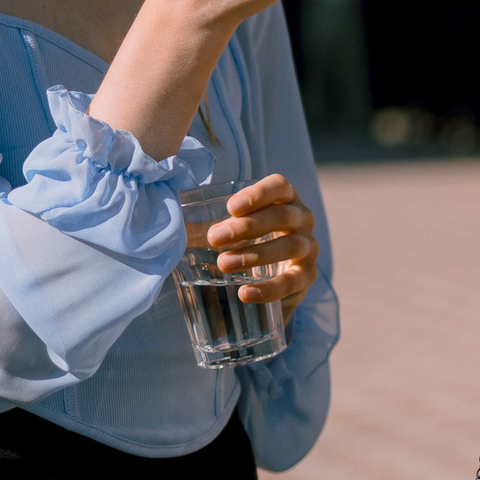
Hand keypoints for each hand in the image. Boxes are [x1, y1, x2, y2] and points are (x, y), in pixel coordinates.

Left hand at [205, 173, 318, 314]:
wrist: (271, 282)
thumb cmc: (248, 243)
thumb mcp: (233, 229)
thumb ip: (210, 224)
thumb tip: (170, 223)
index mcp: (285, 199)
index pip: (279, 186)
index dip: (258, 194)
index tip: (231, 207)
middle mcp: (302, 219)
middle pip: (282, 215)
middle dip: (247, 227)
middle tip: (215, 238)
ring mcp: (309, 247)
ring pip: (290, 246)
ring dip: (255, 254)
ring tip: (224, 264)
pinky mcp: (307, 276)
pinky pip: (292, 281)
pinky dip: (268, 289)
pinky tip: (245, 293)